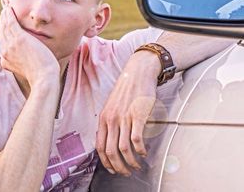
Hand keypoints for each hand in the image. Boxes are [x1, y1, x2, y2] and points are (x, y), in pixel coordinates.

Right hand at [0, 6, 59, 86]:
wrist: (44, 78)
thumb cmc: (41, 75)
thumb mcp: (27, 68)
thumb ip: (23, 62)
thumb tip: (25, 59)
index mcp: (6, 60)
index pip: (4, 42)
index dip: (5, 33)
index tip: (7, 25)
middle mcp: (6, 52)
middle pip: (3, 33)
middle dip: (3, 22)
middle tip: (5, 13)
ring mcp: (11, 45)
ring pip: (6, 26)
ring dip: (5, 16)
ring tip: (7, 9)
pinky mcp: (19, 39)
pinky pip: (11, 22)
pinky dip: (9, 15)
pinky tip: (10, 8)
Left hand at [96, 51, 159, 175]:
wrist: (137, 73)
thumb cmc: (126, 89)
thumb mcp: (111, 105)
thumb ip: (109, 121)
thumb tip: (111, 138)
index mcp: (104, 118)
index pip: (99, 146)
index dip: (105, 162)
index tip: (112, 168)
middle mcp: (112, 119)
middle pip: (111, 152)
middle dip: (118, 167)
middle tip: (125, 171)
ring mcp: (124, 118)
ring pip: (124, 149)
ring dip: (131, 162)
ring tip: (136, 165)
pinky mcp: (138, 115)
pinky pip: (137, 140)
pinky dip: (140, 151)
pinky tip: (144, 152)